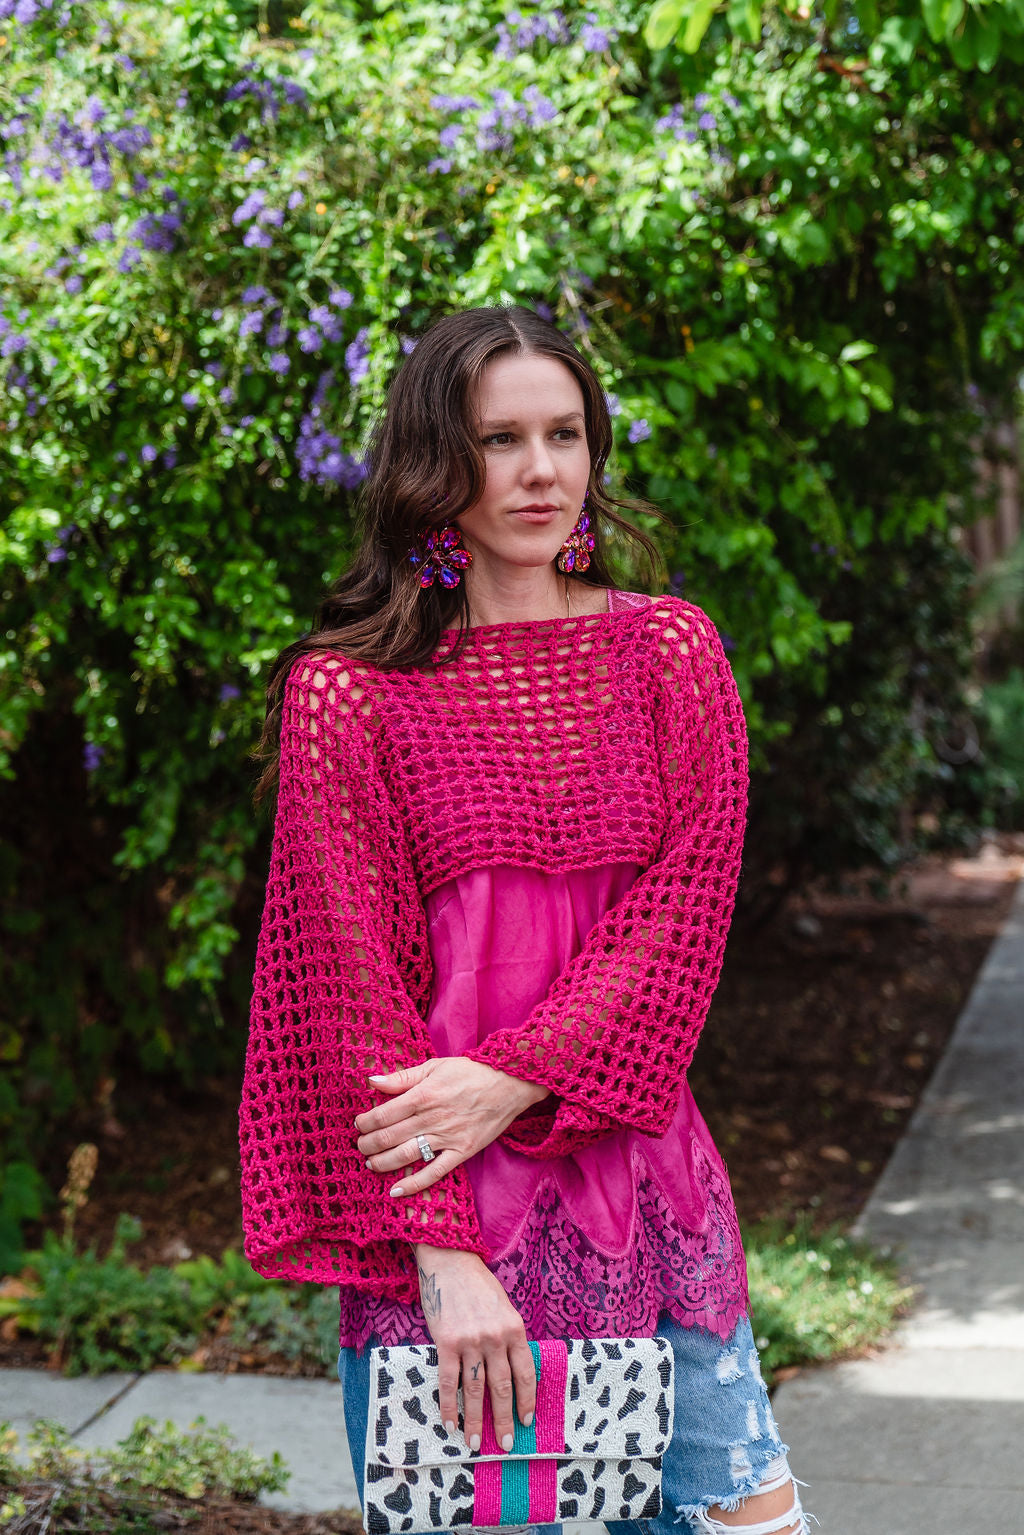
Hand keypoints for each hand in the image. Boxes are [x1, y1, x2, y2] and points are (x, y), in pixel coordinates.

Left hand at [354, 1058, 549, 1198]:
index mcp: (423, 1094)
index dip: (365, 1122)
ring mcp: (448, 1137)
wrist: (509, 1083)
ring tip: (371, 1164)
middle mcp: (432, 1118)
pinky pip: (435, 1172)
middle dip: (368, 1144)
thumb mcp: (434, 1067)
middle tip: (360, 1146)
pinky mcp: (462, 1151)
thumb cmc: (469, 1072)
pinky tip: (395, 1191)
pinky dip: (413, 1184)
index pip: (383, 1114)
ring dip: (382, 1163)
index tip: (359, 1124)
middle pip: (389, 1137)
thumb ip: (402, 1077)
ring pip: (405, 1155)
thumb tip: (372, 1082)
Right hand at [413, 1243, 536, 1451]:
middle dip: (505, 1420)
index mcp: (514, 1328)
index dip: (527, 1400)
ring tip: (476, 1443)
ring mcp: (471, 1341)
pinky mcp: (446, 1342)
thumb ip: (508, 1337)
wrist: (450, 1260)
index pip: (525, 1373)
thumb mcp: (503, 1308)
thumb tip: (510, 1373)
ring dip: (476, 1420)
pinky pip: (449, 1382)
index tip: (527, 1420)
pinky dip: (449, 1406)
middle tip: (506, 1443)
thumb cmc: (477, 1284)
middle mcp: (496, 1337)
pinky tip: (450, 1423)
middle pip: (502, 1387)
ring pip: (476, 1390)